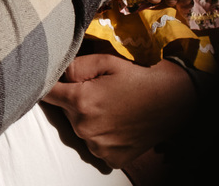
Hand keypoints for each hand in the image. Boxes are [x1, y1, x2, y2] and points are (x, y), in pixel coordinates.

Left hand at [43, 55, 195, 167]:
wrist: (171, 101)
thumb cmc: (137, 78)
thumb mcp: (106, 61)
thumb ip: (76, 66)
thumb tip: (57, 73)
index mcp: (81, 101)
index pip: (47, 94)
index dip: (47, 86)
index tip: (48, 81)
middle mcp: (85, 127)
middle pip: (65, 112)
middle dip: (75, 101)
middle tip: (98, 92)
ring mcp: (98, 146)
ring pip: (80, 129)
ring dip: (88, 119)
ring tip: (111, 108)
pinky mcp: (111, 158)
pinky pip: (96, 144)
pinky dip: (102, 135)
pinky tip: (117, 124)